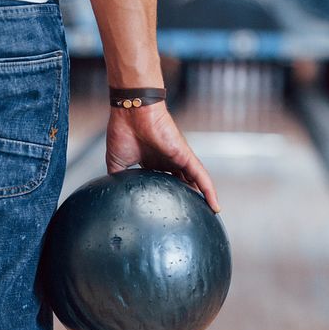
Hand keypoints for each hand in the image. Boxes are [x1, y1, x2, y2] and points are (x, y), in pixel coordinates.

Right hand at [106, 102, 220, 212]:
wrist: (131, 112)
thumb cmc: (123, 131)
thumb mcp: (117, 163)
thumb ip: (118, 179)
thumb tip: (113, 196)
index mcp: (153, 164)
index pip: (166, 185)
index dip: (170, 198)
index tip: (171, 213)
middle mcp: (169, 162)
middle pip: (184, 185)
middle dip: (189, 200)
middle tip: (194, 218)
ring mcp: (179, 160)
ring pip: (196, 183)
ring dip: (203, 199)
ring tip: (209, 216)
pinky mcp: (186, 156)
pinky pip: (202, 176)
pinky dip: (209, 191)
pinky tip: (214, 206)